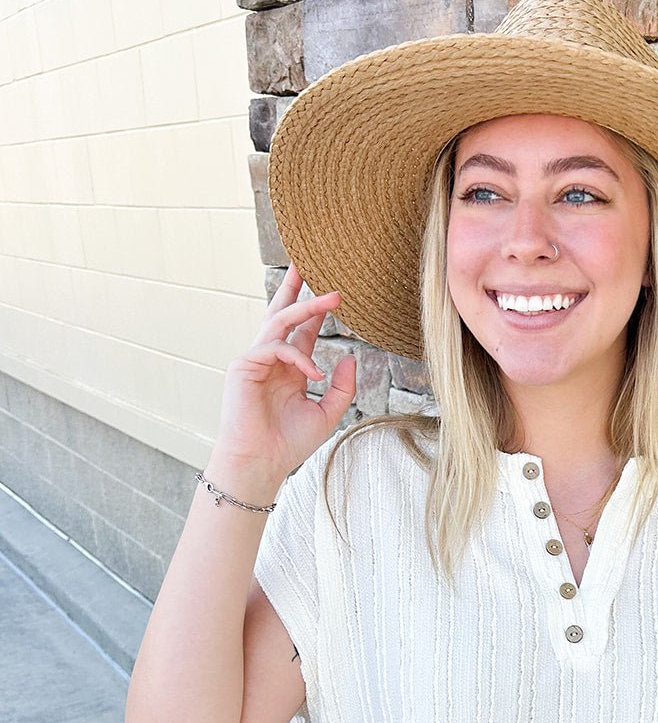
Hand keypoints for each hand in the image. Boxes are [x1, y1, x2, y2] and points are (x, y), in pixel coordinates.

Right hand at [210, 263, 356, 488]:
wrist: (261, 463)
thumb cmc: (289, 442)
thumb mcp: (327, 413)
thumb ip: (341, 387)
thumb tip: (350, 357)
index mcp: (289, 368)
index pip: (302, 329)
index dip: (317, 309)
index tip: (335, 292)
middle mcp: (271, 359)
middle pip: (282, 312)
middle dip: (295, 286)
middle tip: (307, 259)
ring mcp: (255, 360)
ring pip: (279, 321)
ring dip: (306, 306)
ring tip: (333, 297)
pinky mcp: (243, 366)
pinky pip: (274, 348)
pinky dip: (297, 357)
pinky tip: (314, 374)